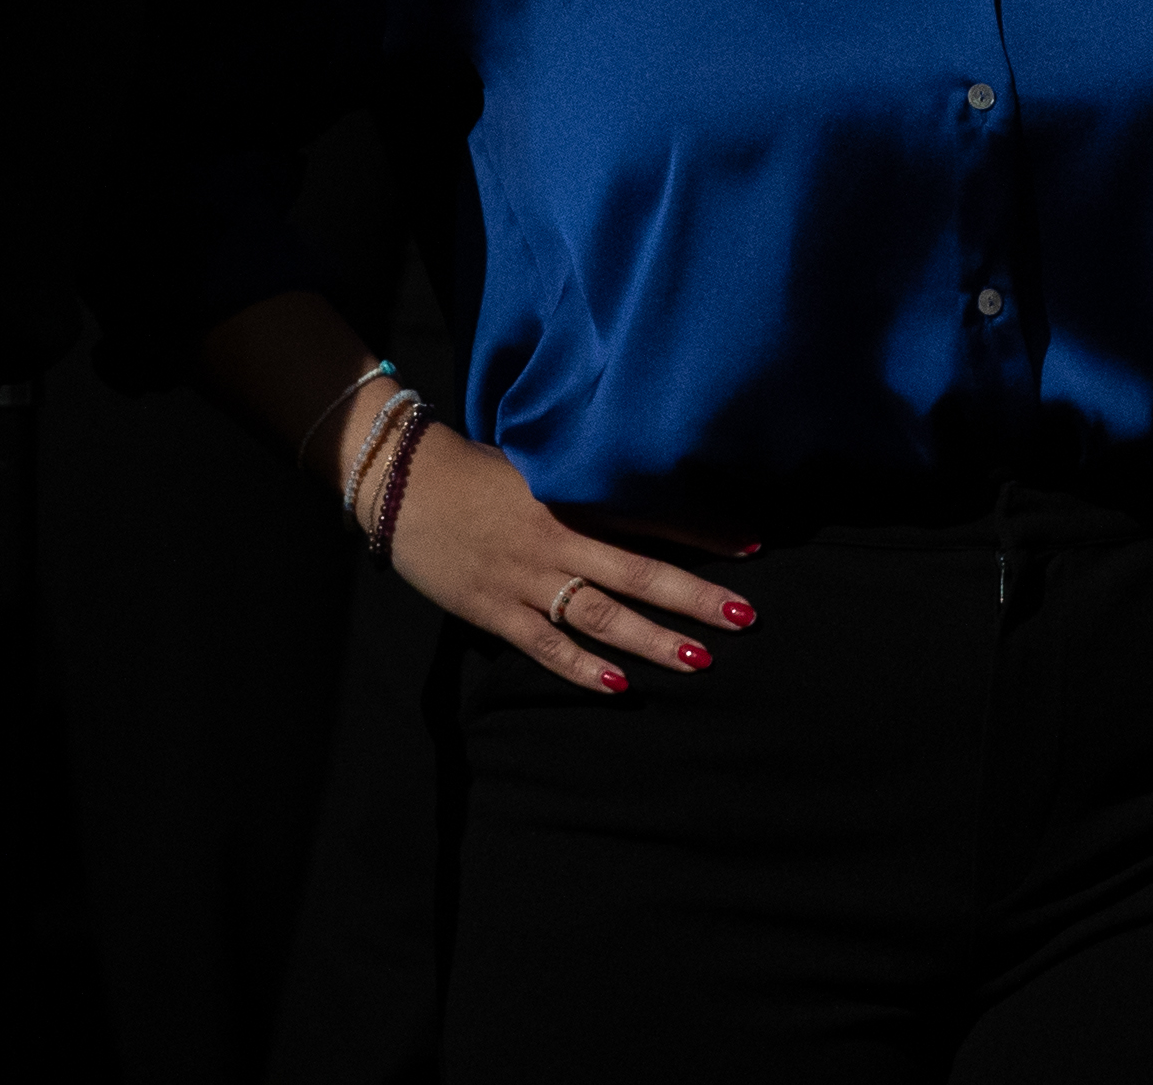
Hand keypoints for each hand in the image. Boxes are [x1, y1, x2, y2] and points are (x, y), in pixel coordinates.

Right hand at [377, 422, 756, 696]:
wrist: (400, 482)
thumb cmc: (475, 471)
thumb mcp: (537, 468)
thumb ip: (582, 489)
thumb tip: (641, 501)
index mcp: (569, 497)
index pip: (649, 515)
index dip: (702, 532)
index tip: (752, 546)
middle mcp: (555, 539)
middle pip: (637, 571)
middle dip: (694, 597)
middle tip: (744, 617)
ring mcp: (525, 578)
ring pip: (600, 615)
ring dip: (651, 640)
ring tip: (699, 660)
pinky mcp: (493, 610)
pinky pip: (545, 646)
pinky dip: (582, 667)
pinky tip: (619, 685)